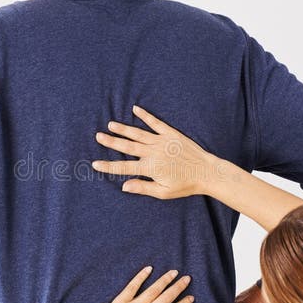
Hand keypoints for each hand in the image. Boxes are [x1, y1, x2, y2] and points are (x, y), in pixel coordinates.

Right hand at [91, 105, 214, 198]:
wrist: (207, 172)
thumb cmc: (186, 185)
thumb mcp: (164, 192)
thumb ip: (143, 187)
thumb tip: (124, 186)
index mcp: (150, 168)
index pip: (124, 167)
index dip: (108, 166)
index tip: (95, 163)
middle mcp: (153, 152)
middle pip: (127, 146)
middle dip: (111, 142)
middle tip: (98, 136)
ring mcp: (162, 141)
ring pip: (138, 133)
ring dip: (124, 128)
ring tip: (110, 124)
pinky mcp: (171, 134)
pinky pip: (156, 123)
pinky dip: (145, 116)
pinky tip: (136, 109)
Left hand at [94, 266, 194, 302]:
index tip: (191, 297)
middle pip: (166, 297)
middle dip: (178, 287)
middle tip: (187, 278)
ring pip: (154, 290)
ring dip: (165, 280)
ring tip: (173, 272)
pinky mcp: (122, 301)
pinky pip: (133, 286)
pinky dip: (141, 277)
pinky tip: (149, 269)